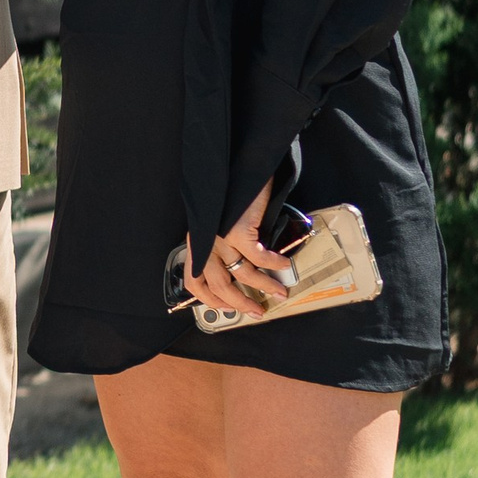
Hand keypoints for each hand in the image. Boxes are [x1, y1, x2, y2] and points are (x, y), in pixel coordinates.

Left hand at [186, 183, 294, 318]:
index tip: (228, 308)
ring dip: (264, 287)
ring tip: (279, 291)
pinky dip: (273, 264)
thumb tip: (241, 274)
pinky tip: (283, 264)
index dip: (209, 299)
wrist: (242, 166)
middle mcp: (205, 241)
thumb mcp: (222, 225)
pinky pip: (258, 257)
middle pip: (218, 284)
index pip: (194, 280)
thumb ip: (224, 248)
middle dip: (240, 303)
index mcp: (199, 241)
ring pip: (242, 274)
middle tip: (257, 311)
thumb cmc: (235, 196)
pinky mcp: (237, 230)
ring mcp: (220, 236)